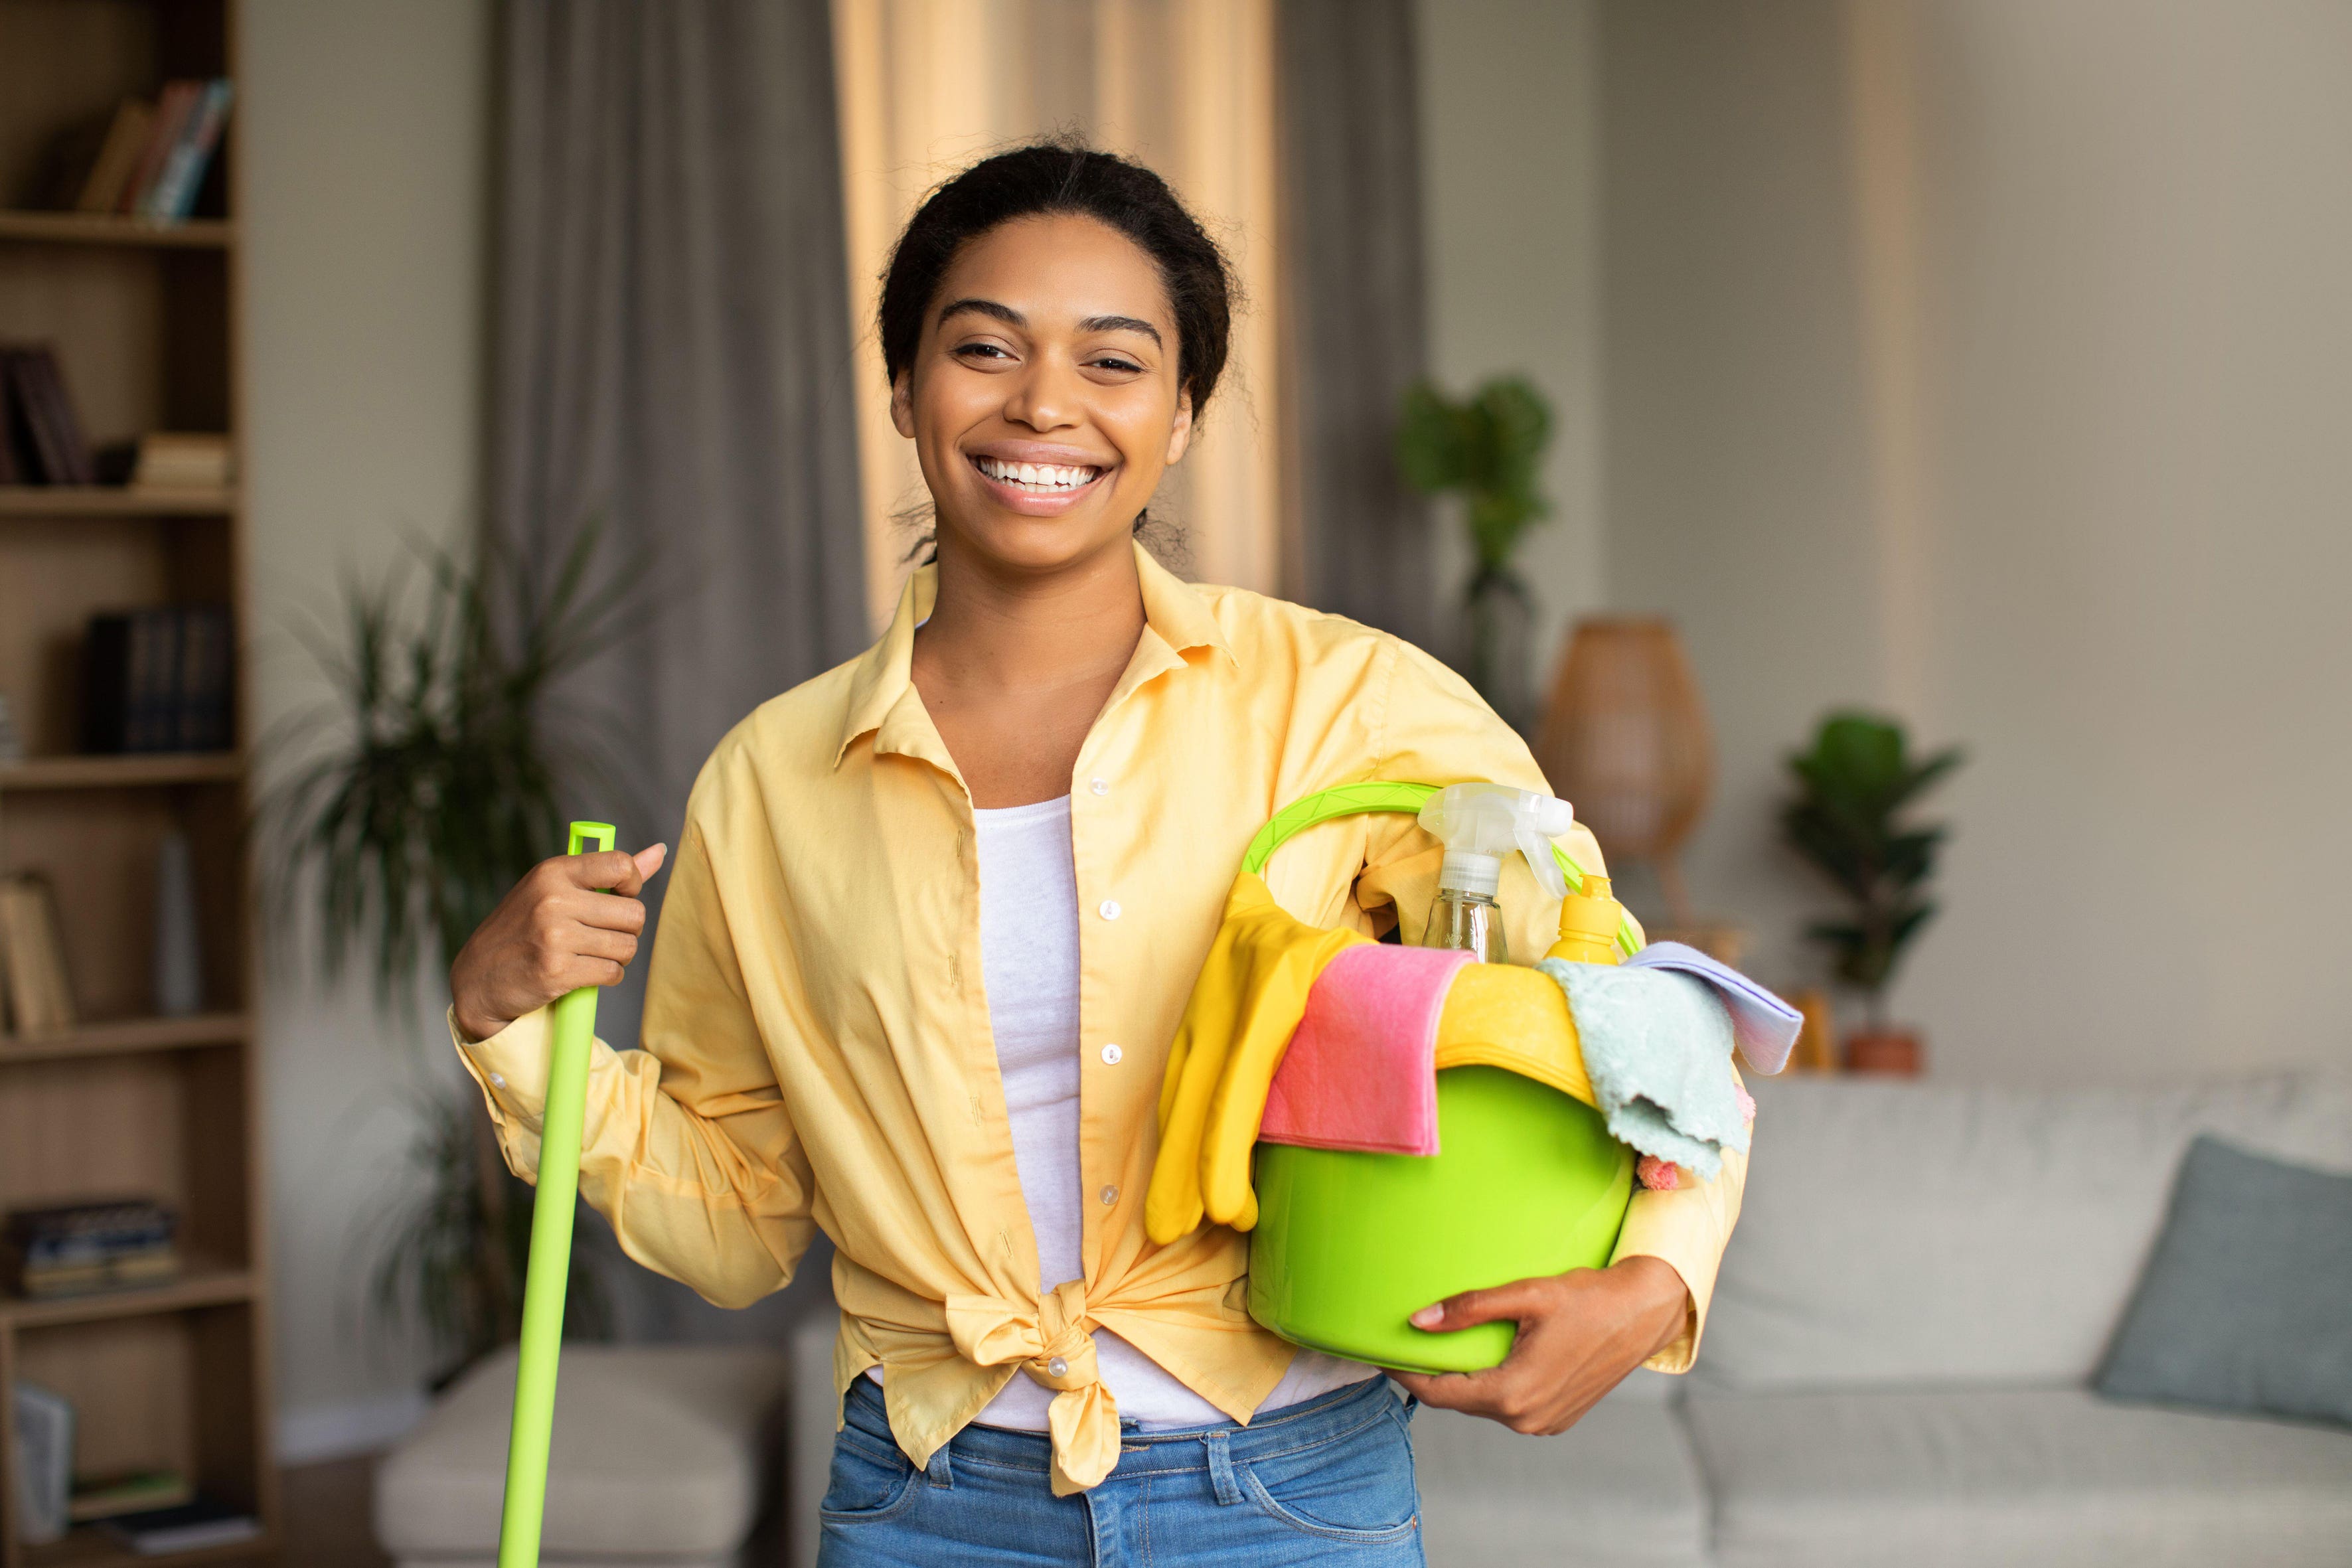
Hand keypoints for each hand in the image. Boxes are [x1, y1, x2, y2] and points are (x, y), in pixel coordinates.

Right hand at [449, 844, 667, 1039]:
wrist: (479, 977)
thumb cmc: (524, 928)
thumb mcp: (556, 889)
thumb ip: (609, 873)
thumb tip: (659, 852)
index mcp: (554, 872)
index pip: (621, 865)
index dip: (632, 884)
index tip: (619, 896)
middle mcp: (553, 900)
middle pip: (634, 913)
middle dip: (628, 929)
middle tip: (604, 934)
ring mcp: (554, 936)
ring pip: (627, 946)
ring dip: (618, 955)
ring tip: (593, 954)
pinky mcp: (557, 971)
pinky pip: (613, 973)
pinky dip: (607, 976)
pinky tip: (585, 972)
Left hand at [1389, 1255, 1689, 1434]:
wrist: (1644, 1312)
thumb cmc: (1589, 1298)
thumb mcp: (1526, 1294)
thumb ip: (1470, 1308)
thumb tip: (1419, 1321)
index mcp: (1513, 1394)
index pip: (1438, 1393)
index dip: (1404, 1374)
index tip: (1379, 1354)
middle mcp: (1526, 1419)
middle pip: (1458, 1401)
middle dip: (1429, 1376)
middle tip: (1403, 1346)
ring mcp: (1543, 1423)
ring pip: (1482, 1405)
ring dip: (1461, 1381)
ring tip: (1438, 1350)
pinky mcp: (1556, 1418)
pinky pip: (1508, 1407)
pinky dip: (1489, 1387)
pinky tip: (1482, 1359)